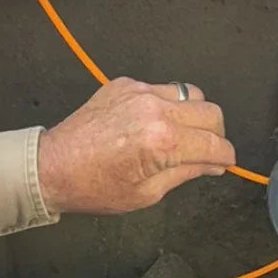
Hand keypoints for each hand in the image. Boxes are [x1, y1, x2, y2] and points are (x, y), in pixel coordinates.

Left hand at [37, 77, 235, 214]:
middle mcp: (155, 110)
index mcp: (163, 142)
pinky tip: (153, 123)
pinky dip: (167, 105)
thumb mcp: (147, 193)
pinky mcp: (126, 84)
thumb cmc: (95, 187)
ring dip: (194, 115)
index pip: (215, 144)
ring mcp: (140, 92)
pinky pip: (162, 88)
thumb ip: (187, 173)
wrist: (52, 167)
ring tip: (183, 134)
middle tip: (206, 150)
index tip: (224, 163)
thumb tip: (213, 164)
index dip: (225, 157)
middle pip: (211, 112)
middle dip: (216, 134)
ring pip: (191, 94)